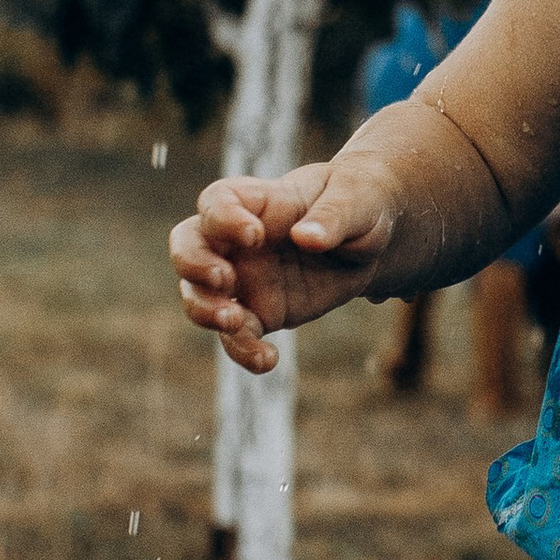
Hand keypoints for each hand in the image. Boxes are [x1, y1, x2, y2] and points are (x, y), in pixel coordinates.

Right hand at [169, 158, 393, 373]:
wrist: (372, 241)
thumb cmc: (359, 203)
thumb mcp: (358, 200)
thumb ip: (333, 216)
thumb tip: (307, 238)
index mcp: (257, 200)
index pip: (217, 202)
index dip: (223, 219)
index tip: (254, 235)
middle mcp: (237, 240)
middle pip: (187, 245)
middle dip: (193, 265)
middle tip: (224, 279)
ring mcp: (244, 278)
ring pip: (198, 296)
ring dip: (206, 312)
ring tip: (237, 322)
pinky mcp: (260, 312)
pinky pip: (237, 336)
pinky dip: (243, 351)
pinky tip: (268, 359)